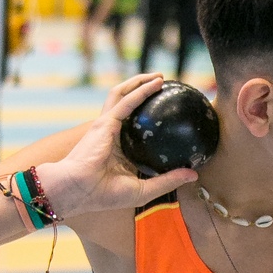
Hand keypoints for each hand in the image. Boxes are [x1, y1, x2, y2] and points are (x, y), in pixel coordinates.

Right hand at [36, 74, 198, 220]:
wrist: (78, 191)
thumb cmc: (104, 194)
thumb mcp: (144, 190)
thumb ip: (168, 180)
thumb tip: (194, 175)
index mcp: (118, 150)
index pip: (135, 129)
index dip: (150, 119)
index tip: (170, 115)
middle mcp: (112, 134)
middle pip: (128, 106)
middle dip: (143, 92)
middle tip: (164, 86)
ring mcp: (106, 126)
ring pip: (123, 95)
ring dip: (140, 83)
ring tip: (159, 77)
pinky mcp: (105, 122)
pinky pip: (127, 101)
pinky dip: (141, 90)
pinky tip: (156, 83)